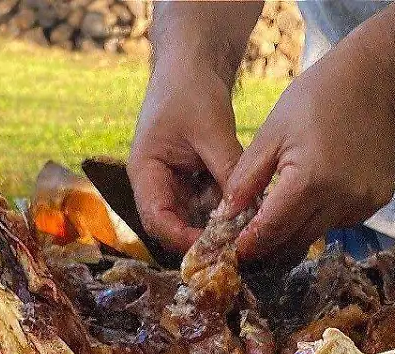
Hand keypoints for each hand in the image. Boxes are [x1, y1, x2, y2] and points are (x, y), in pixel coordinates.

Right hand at [128, 62, 242, 252]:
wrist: (193, 64)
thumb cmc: (191, 90)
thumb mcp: (211, 130)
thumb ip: (227, 169)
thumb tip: (249, 208)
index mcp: (145, 172)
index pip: (157, 219)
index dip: (183, 238)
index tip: (215, 246)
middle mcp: (156, 184)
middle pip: (175, 226)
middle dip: (204, 238)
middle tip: (239, 247)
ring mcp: (175, 183)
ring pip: (195, 219)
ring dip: (219, 226)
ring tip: (248, 232)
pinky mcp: (193, 180)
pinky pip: (210, 205)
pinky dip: (227, 210)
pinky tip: (250, 212)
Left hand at [223, 50, 394, 260]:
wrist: (375, 82)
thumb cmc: (317, 98)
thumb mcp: (271, 133)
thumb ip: (246, 179)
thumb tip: (227, 215)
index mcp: (311, 181)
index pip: (273, 229)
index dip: (251, 244)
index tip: (236, 253)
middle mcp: (342, 199)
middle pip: (297, 240)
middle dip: (272, 247)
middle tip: (252, 247)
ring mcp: (365, 202)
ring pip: (320, 233)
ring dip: (298, 230)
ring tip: (281, 217)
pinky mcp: (379, 200)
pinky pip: (342, 221)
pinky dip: (323, 216)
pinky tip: (317, 194)